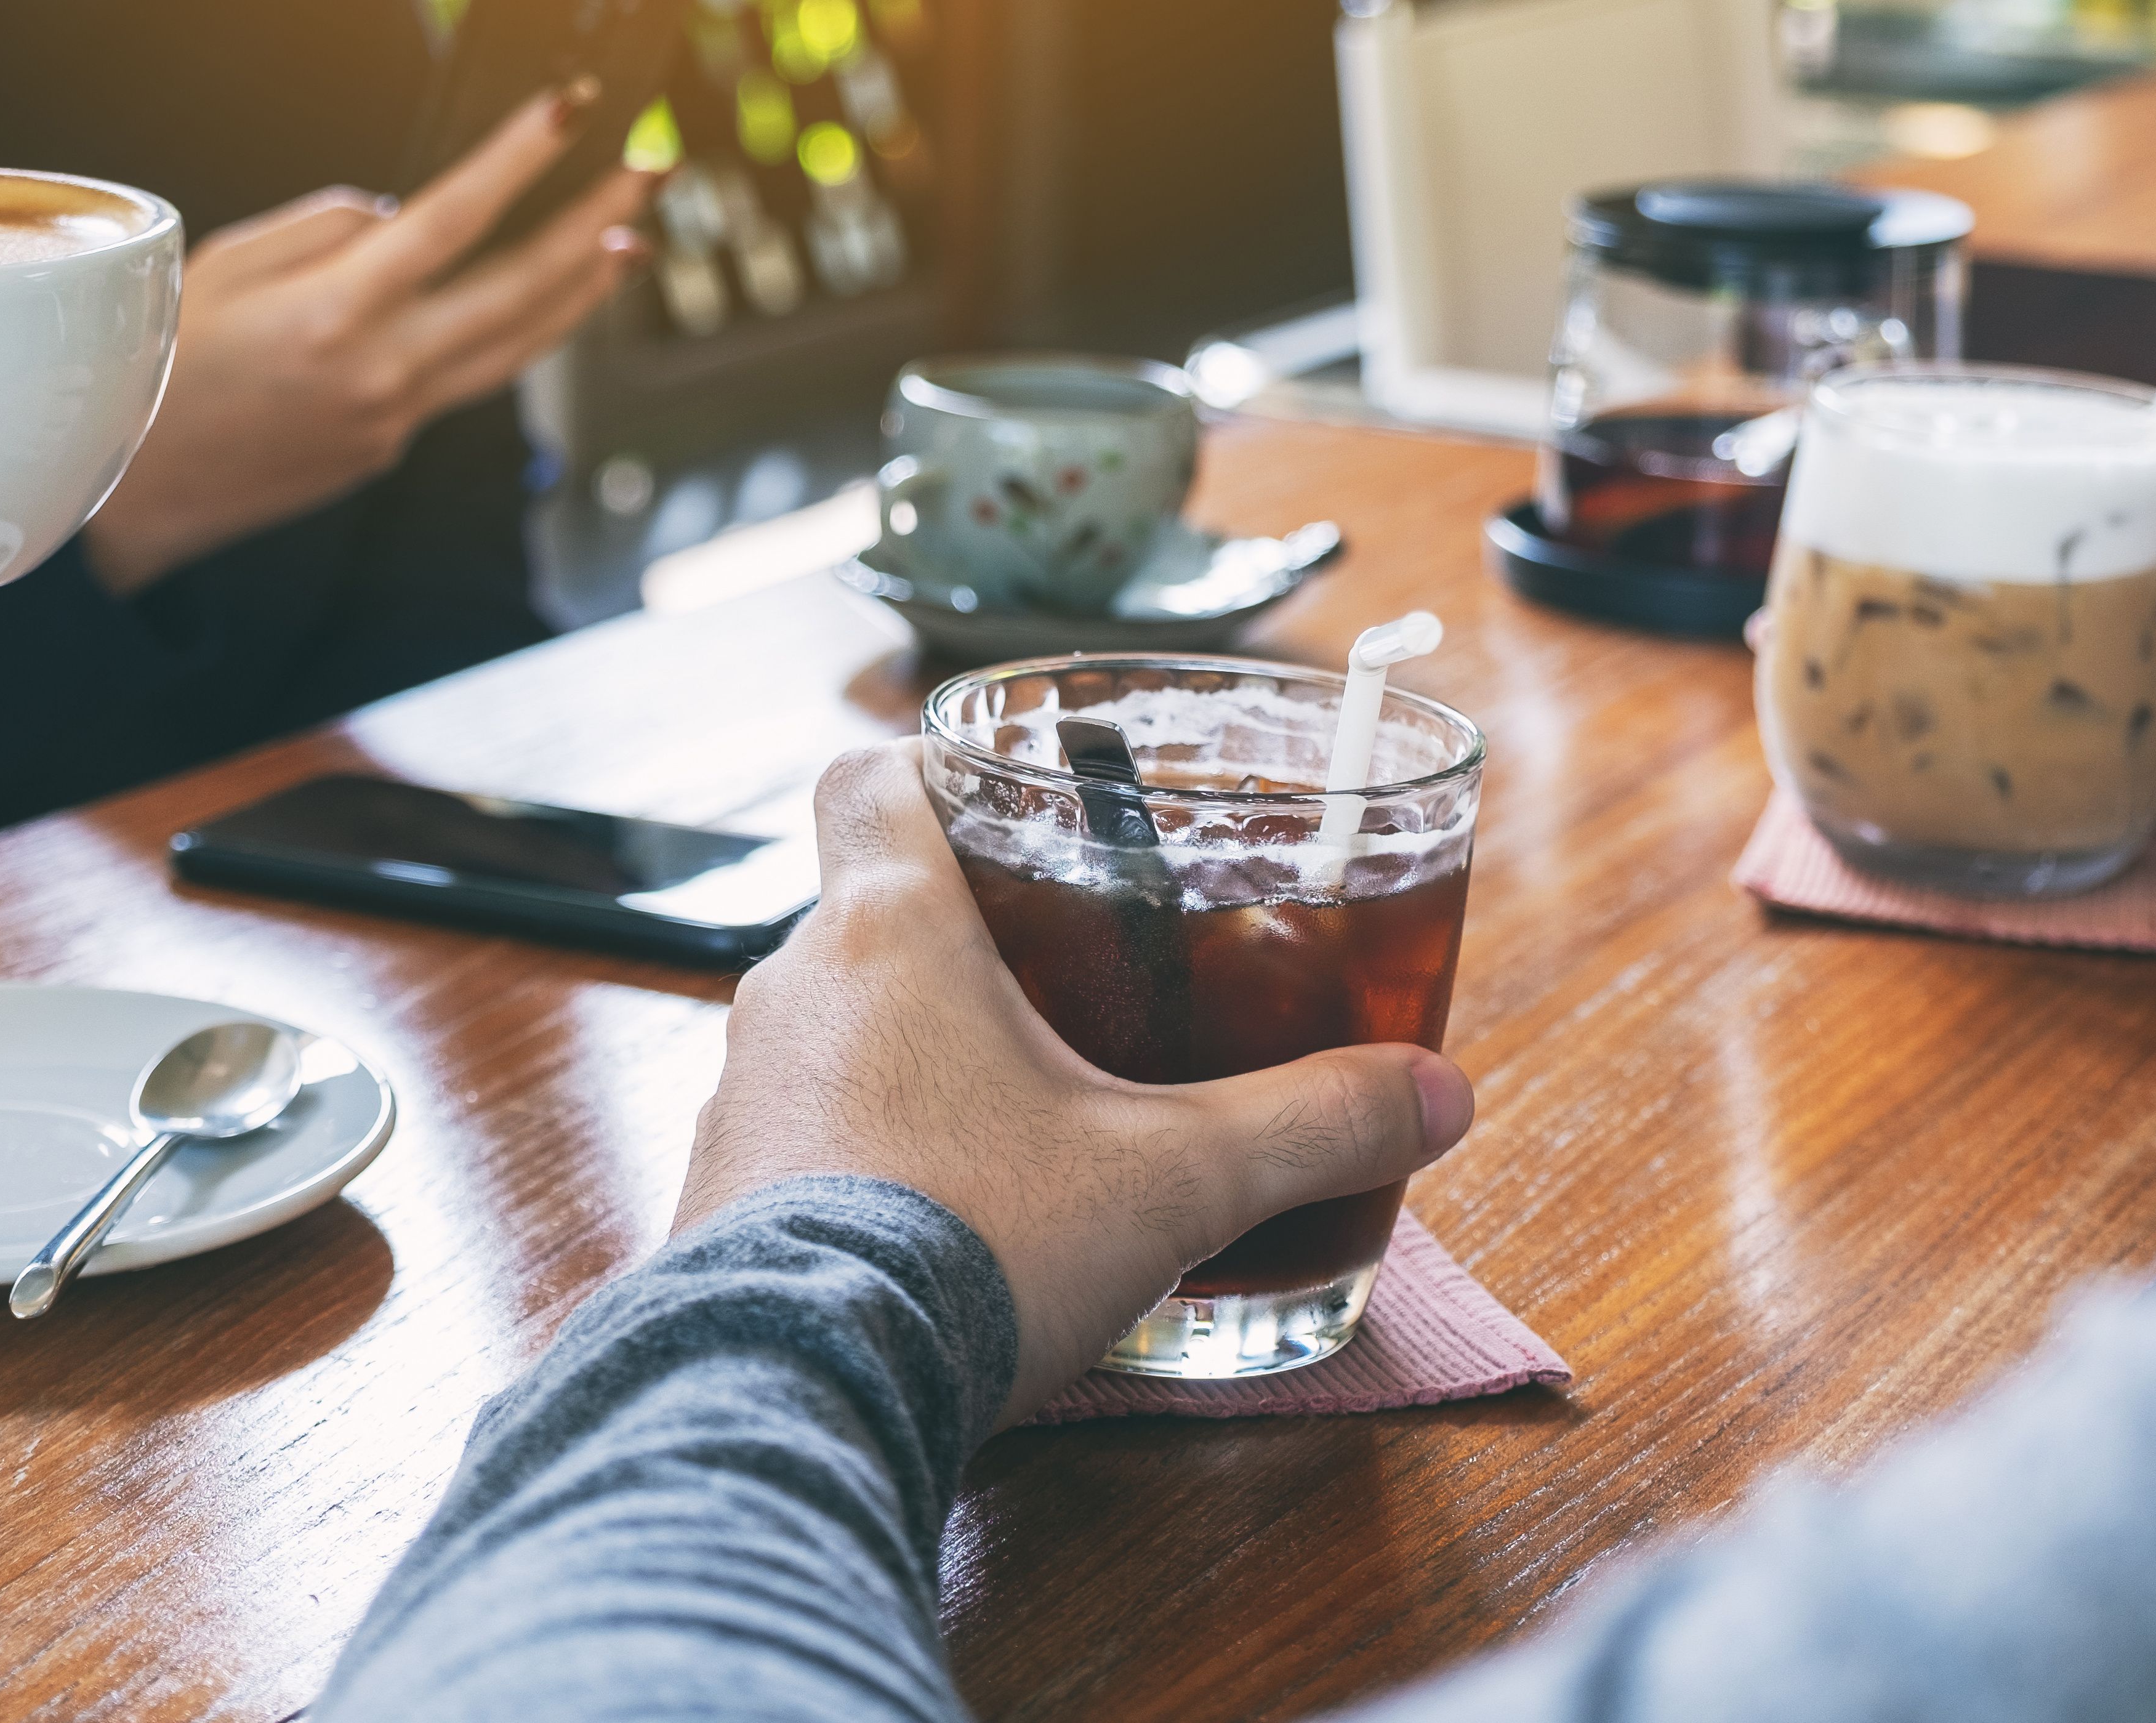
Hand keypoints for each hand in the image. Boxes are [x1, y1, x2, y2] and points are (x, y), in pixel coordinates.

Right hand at [80, 81, 652, 592]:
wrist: (125, 498)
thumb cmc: (153, 364)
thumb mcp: (220, 265)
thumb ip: (321, 228)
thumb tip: (399, 214)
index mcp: (336, 314)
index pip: (454, 219)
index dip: (520, 157)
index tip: (571, 107)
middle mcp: (381, 372)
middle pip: (521, 292)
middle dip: (594, 224)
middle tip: (650, 172)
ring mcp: (393, 419)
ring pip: (515, 348)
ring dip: (582, 292)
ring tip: (629, 242)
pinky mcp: (386, 448)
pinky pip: (460, 379)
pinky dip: (505, 336)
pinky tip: (527, 302)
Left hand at [677, 742, 1477, 1423]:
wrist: (807, 1385)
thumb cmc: (978, 1241)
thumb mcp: (1180, 1178)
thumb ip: (1316, 1122)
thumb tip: (1439, 1094)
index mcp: (890, 928)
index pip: (869, 777)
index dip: (931, 770)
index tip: (1002, 805)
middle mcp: (793, 986)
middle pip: (870, 909)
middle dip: (968, 942)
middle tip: (1071, 992)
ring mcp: (741, 1091)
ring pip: (833, 1027)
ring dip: (913, 1055)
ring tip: (1019, 1125)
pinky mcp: (716, 1193)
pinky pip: (798, 1134)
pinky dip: (862, 1154)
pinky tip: (942, 1224)